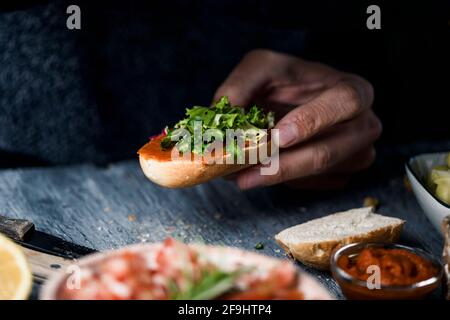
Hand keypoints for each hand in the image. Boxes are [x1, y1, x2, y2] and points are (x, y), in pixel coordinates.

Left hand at [214, 50, 381, 189]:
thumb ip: (240, 87)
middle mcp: (363, 124)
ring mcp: (357, 153)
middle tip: (244, 175)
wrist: (299, 100)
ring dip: (279, 177)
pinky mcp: (342, 174)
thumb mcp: (261, 68)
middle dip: (283, 166)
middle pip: (329, 152)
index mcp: (354, 90)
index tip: (278, 137)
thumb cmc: (286, 81)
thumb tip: (221, 118)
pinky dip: (285, 182)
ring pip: (318, 174)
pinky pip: (314, 185)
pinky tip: (263, 171)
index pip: (344, 103)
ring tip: (242, 174)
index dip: (312, 121)